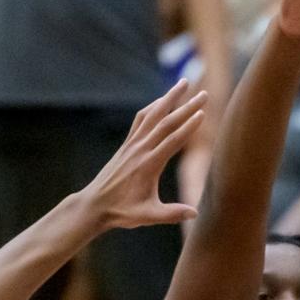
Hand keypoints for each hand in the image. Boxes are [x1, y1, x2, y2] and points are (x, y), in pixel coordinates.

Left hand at [84, 80, 206, 229]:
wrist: (96, 205)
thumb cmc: (123, 212)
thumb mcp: (147, 216)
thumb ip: (171, 214)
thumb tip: (194, 214)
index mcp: (149, 165)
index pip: (172, 141)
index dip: (188, 127)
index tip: (202, 113)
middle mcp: (140, 150)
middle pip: (166, 122)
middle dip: (187, 106)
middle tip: (204, 93)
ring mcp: (132, 144)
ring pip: (153, 115)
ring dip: (169, 97)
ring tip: (184, 82)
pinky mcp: (127, 144)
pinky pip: (141, 119)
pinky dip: (153, 107)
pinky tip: (161, 101)